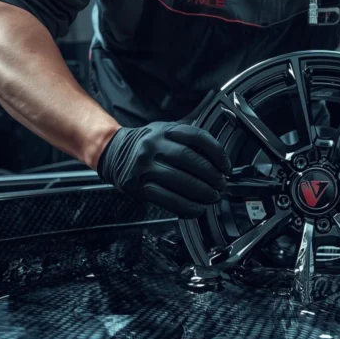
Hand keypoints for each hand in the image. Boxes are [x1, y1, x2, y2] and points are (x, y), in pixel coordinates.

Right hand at [96, 122, 230, 217]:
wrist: (112, 152)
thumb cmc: (147, 145)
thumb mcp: (166, 132)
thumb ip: (189, 141)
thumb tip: (219, 162)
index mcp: (165, 130)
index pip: (198, 137)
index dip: (217, 153)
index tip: (226, 167)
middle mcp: (153, 145)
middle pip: (190, 159)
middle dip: (211, 175)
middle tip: (222, 185)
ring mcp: (144, 166)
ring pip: (179, 180)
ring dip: (201, 192)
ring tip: (212, 197)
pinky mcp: (138, 186)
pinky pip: (166, 198)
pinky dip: (185, 206)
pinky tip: (196, 208)